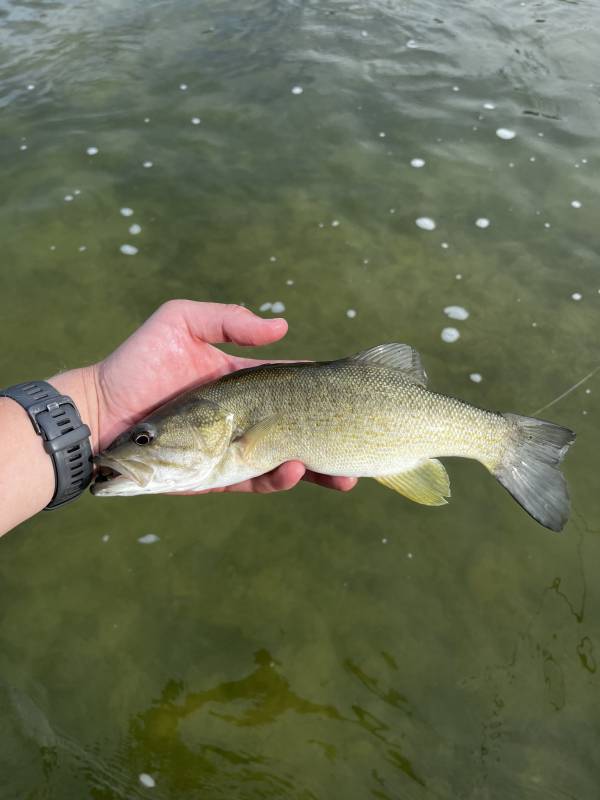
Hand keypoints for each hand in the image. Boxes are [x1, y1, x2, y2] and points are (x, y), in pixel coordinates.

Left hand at [90, 300, 356, 493]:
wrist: (101, 411)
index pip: (291, 386)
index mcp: (242, 385)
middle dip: (331, 437)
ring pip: (288, 461)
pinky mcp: (220, 476)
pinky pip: (258, 481)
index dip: (321, 389)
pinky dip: (280, 479)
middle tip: (363, 442)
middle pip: (298, 428)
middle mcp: (245, 419)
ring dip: (318, 468)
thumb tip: (282, 328)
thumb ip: (228, 320)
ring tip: (346, 474)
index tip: (352, 390)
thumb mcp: (180, 322)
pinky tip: (297, 468)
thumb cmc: (137, 363)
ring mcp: (235, 449)